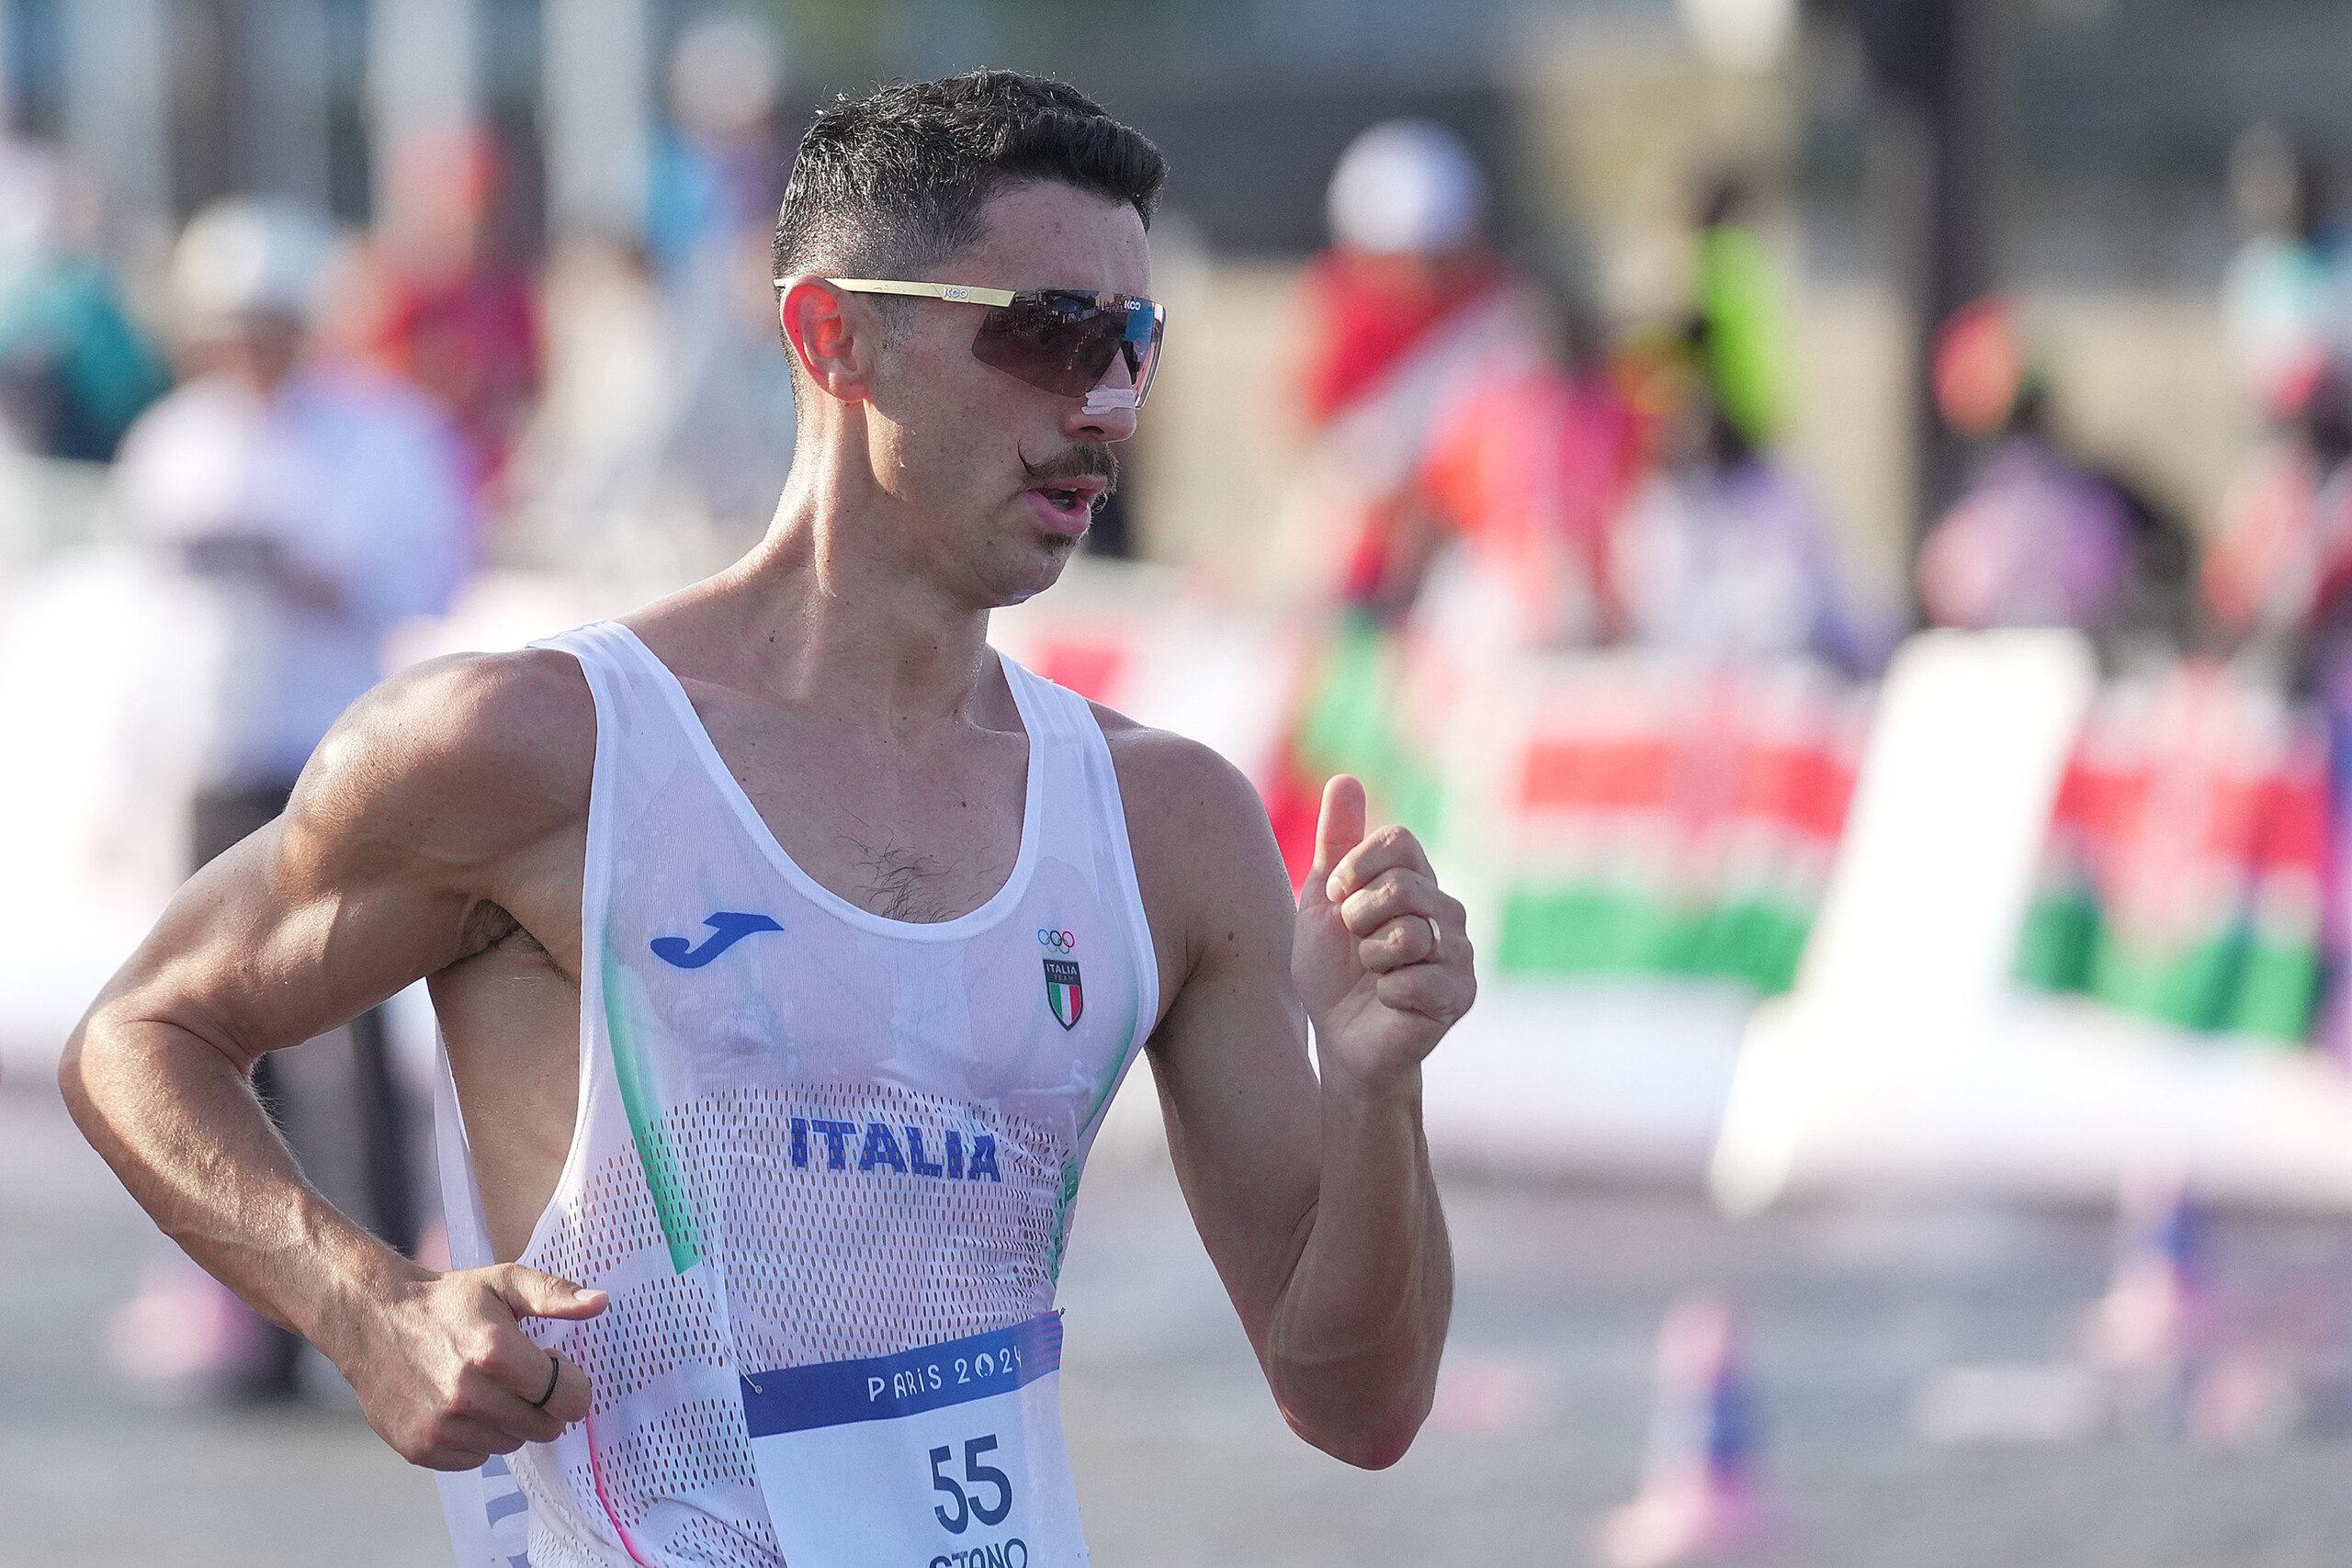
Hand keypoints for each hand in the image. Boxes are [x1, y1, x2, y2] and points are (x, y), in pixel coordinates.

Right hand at [343, 1263, 608, 1469]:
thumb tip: (600, 1303)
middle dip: (545, 1403)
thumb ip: (554, 1294)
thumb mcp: (504, 1282)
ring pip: (511, 1443)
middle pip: (545, 1426)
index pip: (569, 1397)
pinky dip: (477, 1437)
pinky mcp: (421, 1449)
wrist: (371, 1320)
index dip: (572, 1383)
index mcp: (495, 1353)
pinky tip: (462, 1406)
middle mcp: (468, 1396)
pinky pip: (475, 1458)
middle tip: (522, 1377)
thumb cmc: (447, 1301)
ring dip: (511, 1421)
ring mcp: (442, 1428)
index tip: (555, 1366)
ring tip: (488, 1387)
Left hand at [1292, 774, 1474, 1082]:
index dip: (1358, 866)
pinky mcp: (1461, 994)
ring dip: (1372, 959)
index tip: (1338, 897)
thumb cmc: (1332, 971)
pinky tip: (1390, 1002)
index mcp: (1416, 881)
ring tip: (1374, 974)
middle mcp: (1446, 909)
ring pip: (1408, 934)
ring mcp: (1459, 952)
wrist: (1341, 1038)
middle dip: (1359, 918)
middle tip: (1357, 945)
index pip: (1399, 840)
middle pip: (1402, 885)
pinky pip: (1414, 979)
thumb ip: (1337, 842)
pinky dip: (1386, 993)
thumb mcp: (1323, 901)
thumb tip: (1345, 779)